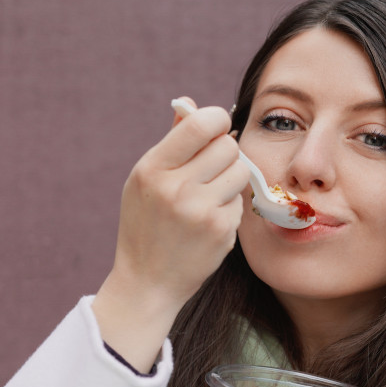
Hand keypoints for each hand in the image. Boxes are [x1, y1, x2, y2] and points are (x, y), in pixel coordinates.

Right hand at [93, 97, 248, 368]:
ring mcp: (199, 210)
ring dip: (231, 179)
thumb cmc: (146, 226)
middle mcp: (174, 188)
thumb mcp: (145, 182)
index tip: (214, 131)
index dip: (216, 121)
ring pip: (240, 170)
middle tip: (210, 169)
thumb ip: (171, 143)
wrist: (146, 282)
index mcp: (151, 169)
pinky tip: (208, 222)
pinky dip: (229, 207)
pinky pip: (240, 201)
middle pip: (227, 145)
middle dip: (224, 153)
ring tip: (209, 195)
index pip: (201, 123)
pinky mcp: (220, 230)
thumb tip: (189, 104)